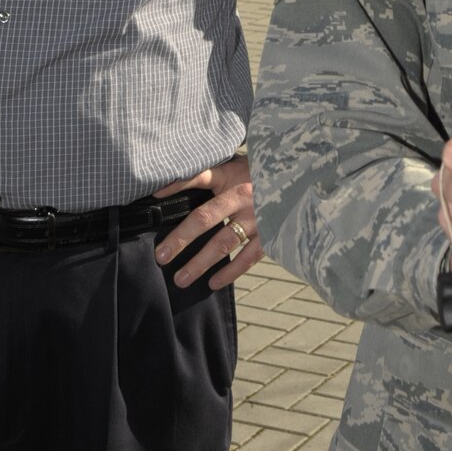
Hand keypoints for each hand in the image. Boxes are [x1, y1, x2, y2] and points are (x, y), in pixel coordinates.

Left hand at [153, 155, 261, 289]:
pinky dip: (230, 272)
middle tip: (162, 256)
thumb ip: (206, 175)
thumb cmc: (256, 173)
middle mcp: (242, 197)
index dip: (178, 184)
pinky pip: (247, 258)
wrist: (295, 178)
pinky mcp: (269, 235)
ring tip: (181, 278)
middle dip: (181, 239)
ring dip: (201, 263)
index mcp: (232, 177)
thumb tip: (167, 186)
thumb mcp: (232, 167)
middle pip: (206, 218)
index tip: (156, 197)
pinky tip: (213, 283)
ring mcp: (257, 218)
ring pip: (224, 243)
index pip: (199, 177)